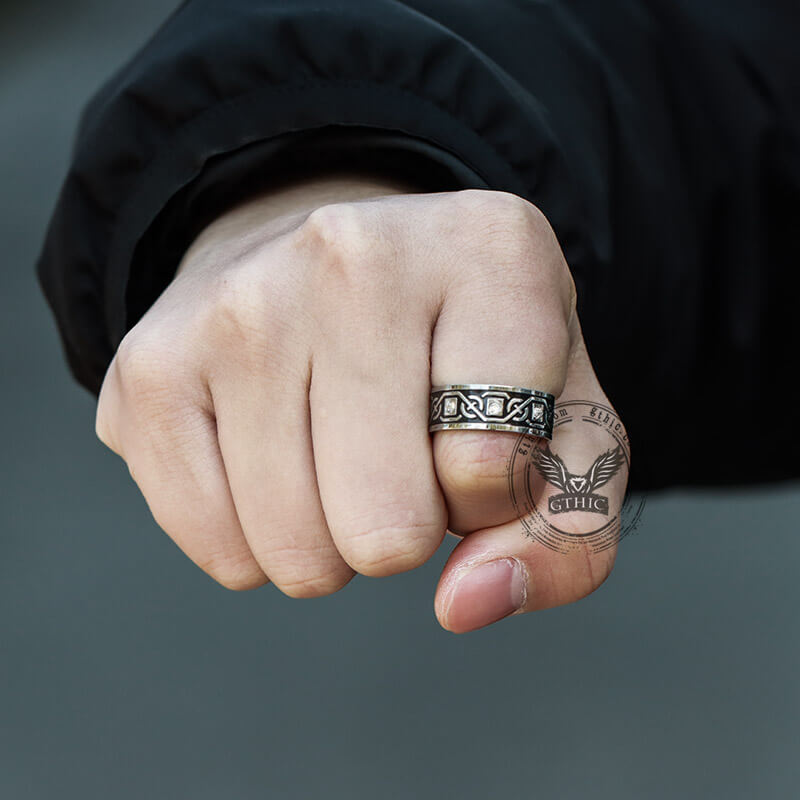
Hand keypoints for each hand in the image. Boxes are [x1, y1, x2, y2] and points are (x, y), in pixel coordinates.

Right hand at [95, 172, 628, 632]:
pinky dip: (258, 537)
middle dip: (406, 525)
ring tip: (336, 445)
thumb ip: (567, 531)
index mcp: (489, 250)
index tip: (475, 434)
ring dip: (332, 535)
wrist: (334, 268)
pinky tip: (273, 453)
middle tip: (398, 449)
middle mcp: (351, 252)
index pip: (492, 465)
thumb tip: (466, 602)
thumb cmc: (463, 353)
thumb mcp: (562, 421)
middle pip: (387, 526)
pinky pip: (219, 548)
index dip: (494, 492)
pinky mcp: (150, 366)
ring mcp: (237, 305)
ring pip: (296, 553)